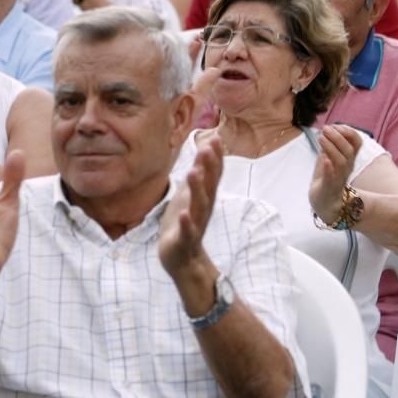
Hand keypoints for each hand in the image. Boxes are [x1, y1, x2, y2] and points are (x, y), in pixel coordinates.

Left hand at [159, 133, 224, 278]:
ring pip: (199, 206)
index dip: (215, 158)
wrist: (182, 259)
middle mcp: (203, 210)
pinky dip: (187, 223)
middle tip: (207, 149)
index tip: (215, 138)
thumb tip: (206, 146)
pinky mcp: (184, 241)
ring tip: (193, 172)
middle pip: (209, 187)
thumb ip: (200, 172)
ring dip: (197, 189)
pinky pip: (188, 232)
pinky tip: (184, 214)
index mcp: (205, 197)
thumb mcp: (190, 193)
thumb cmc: (185, 221)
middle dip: (209, 168)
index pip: (213, 175)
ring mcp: (195, 225)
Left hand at [308, 125, 361, 223]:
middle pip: (349, 151)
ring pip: (341, 162)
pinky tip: (325, 160)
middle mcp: (346, 168)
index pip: (356, 143)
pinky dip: (329, 169)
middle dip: (338, 137)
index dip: (349, 132)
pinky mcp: (329, 188)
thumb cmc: (327, 178)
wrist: (325, 204)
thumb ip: (329, 146)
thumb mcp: (328, 158)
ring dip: (331, 148)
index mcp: (348, 159)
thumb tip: (327, 129)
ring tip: (321, 138)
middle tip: (325, 129)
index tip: (336, 125)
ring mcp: (338, 178)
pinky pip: (332, 179)